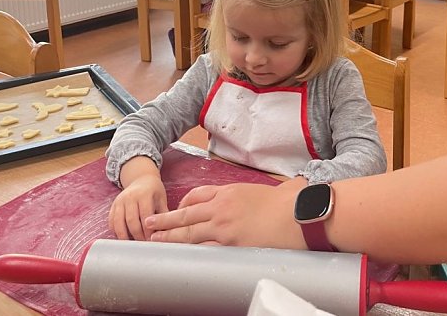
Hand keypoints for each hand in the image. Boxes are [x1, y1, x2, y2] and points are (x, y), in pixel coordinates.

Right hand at [108, 175, 167, 240]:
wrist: (141, 179)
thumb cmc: (154, 191)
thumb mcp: (161, 199)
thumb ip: (163, 214)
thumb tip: (166, 233)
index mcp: (144, 194)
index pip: (145, 215)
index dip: (148, 230)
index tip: (152, 241)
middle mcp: (130, 197)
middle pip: (131, 221)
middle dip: (137, 235)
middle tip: (143, 245)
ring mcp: (120, 201)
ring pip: (119, 223)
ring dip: (125, 236)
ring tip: (133, 245)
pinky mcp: (113, 206)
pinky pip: (111, 222)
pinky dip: (116, 232)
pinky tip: (124, 238)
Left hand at [146, 179, 306, 248]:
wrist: (298, 213)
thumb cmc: (287, 202)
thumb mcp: (261, 191)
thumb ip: (249, 196)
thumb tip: (253, 200)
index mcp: (229, 192)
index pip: (197, 195)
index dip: (183, 204)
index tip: (176, 210)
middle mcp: (222, 207)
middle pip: (186, 213)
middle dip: (165, 219)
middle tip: (149, 224)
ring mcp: (224, 226)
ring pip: (188, 231)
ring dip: (169, 236)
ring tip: (154, 240)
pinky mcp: (230, 244)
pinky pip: (203, 248)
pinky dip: (189, 251)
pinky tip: (180, 254)